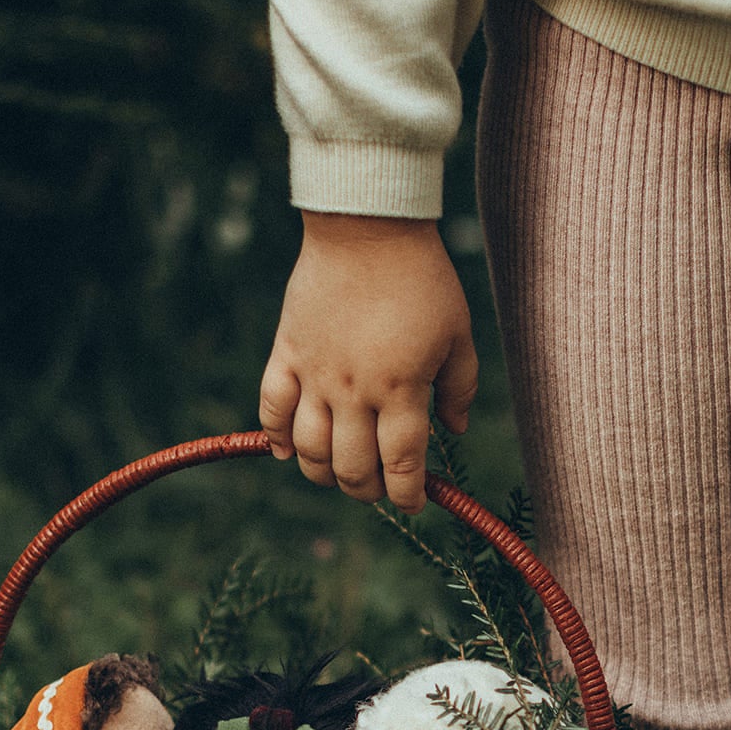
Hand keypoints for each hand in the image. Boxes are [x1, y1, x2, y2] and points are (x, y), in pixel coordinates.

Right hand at [259, 213, 478, 510]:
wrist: (367, 227)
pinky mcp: (288, 351)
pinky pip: (272, 406)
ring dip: (324, 474)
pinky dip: (275, 437)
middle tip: (379, 488)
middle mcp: (354, 389)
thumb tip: (454, 431)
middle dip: (368, 490)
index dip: (408, 494)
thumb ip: (459, 389)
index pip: (403, 463)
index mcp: (401, 389)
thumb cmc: (423, 280)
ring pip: (310, 448)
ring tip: (340, 475)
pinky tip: (288, 452)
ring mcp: (315, 372)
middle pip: (352, 466)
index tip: (414, 503)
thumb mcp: (459, 336)